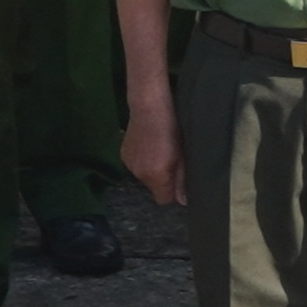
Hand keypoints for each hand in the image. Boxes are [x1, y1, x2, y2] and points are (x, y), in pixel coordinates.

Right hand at [123, 91, 184, 207]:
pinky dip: (143, 161)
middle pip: (153, 188)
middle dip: (163, 180)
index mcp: (155, 175)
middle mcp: (139, 174)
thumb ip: (182, 179)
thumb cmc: (172, 128)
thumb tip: (183, 201)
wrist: (149, 105)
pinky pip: (136, 166)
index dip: (172, 193)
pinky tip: (148, 145)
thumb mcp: (182, 154)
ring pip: (144, 177)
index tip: (178, 180)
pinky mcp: (123, 154)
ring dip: (152, 170)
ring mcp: (129, 164)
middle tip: (171, 160)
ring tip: (159, 150)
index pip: (163, 200)